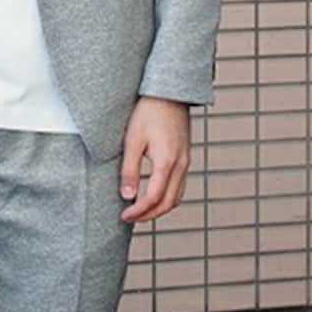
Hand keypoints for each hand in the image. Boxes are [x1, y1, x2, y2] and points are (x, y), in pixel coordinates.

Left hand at [119, 96, 190, 222]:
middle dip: (150, 215)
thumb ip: (130, 170)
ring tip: (139, 210)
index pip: (155, 198)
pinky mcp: (185, 157)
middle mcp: (181, 165)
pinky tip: (152, 194)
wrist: (168, 93)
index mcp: (168, 161)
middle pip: (169, 203)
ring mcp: (186, 161)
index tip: (124, 216)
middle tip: (130, 218)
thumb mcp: (132, 140)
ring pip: (177, 196)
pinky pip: (179, 185)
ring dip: (160, 208)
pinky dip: (167, 196)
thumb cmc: (149, 111)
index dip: (139, 211)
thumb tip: (127, 196)